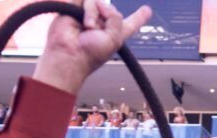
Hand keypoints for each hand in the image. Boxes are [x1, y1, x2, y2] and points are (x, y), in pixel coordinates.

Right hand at [33, 0, 152, 95]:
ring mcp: (87, 16)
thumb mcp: (114, 39)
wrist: (69, 53)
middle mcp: (102, 24)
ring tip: (88, 27)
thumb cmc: (91, 53)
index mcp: (115, 34)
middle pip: (111, 8)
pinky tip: (81, 22)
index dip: (139, 17)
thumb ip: (115, 18)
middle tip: (95, 28)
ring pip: (96, 1)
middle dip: (106, 14)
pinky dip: (85, 9)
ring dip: (93, 13)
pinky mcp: (72, 10)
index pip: (130, 23)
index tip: (147, 10)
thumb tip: (100, 2)